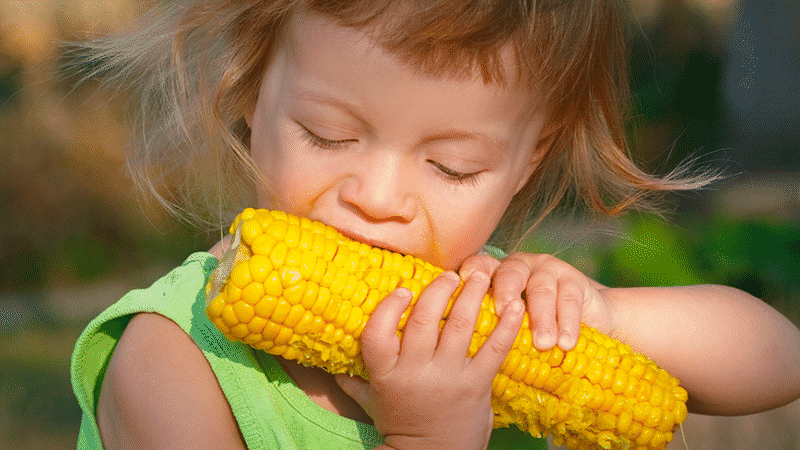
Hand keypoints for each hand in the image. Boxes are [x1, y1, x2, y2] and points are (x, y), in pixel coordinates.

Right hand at [336, 271, 523, 449]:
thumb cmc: (402, 427)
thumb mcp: (373, 405)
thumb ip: (355, 383)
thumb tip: (330, 368)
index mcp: (386, 373)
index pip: (377, 332)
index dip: (389, 306)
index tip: (403, 289)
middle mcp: (415, 371)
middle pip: (422, 320)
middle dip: (438, 290)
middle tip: (451, 275)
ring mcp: (448, 377)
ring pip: (460, 325)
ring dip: (471, 295)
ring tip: (480, 275)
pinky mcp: (477, 384)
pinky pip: (494, 348)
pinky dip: (507, 325)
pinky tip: (515, 306)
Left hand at [459, 252, 613, 350]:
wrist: (584, 326)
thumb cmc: (534, 332)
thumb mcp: (508, 330)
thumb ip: (489, 330)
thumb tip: (461, 348)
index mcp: (497, 276)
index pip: (481, 267)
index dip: (473, 269)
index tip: (465, 279)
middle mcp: (520, 268)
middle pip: (509, 275)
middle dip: (506, 293)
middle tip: (504, 314)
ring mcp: (548, 271)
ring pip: (541, 289)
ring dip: (541, 317)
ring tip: (542, 343)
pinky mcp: (575, 280)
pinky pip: (568, 299)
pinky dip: (567, 323)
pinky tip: (565, 342)